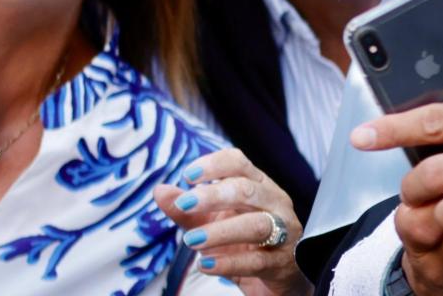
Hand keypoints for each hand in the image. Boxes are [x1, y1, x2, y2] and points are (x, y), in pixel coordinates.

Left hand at [154, 148, 310, 295]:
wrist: (273, 279)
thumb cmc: (244, 243)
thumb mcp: (211, 223)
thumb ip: (187, 210)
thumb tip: (160, 191)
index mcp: (258, 186)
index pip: (239, 163)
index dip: (214, 165)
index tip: (188, 176)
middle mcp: (275, 203)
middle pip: (248, 190)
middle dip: (214, 195)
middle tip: (184, 204)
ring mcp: (283, 233)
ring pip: (256, 225)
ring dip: (221, 231)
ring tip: (191, 240)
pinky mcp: (281, 263)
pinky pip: (256, 261)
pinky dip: (229, 263)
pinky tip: (206, 265)